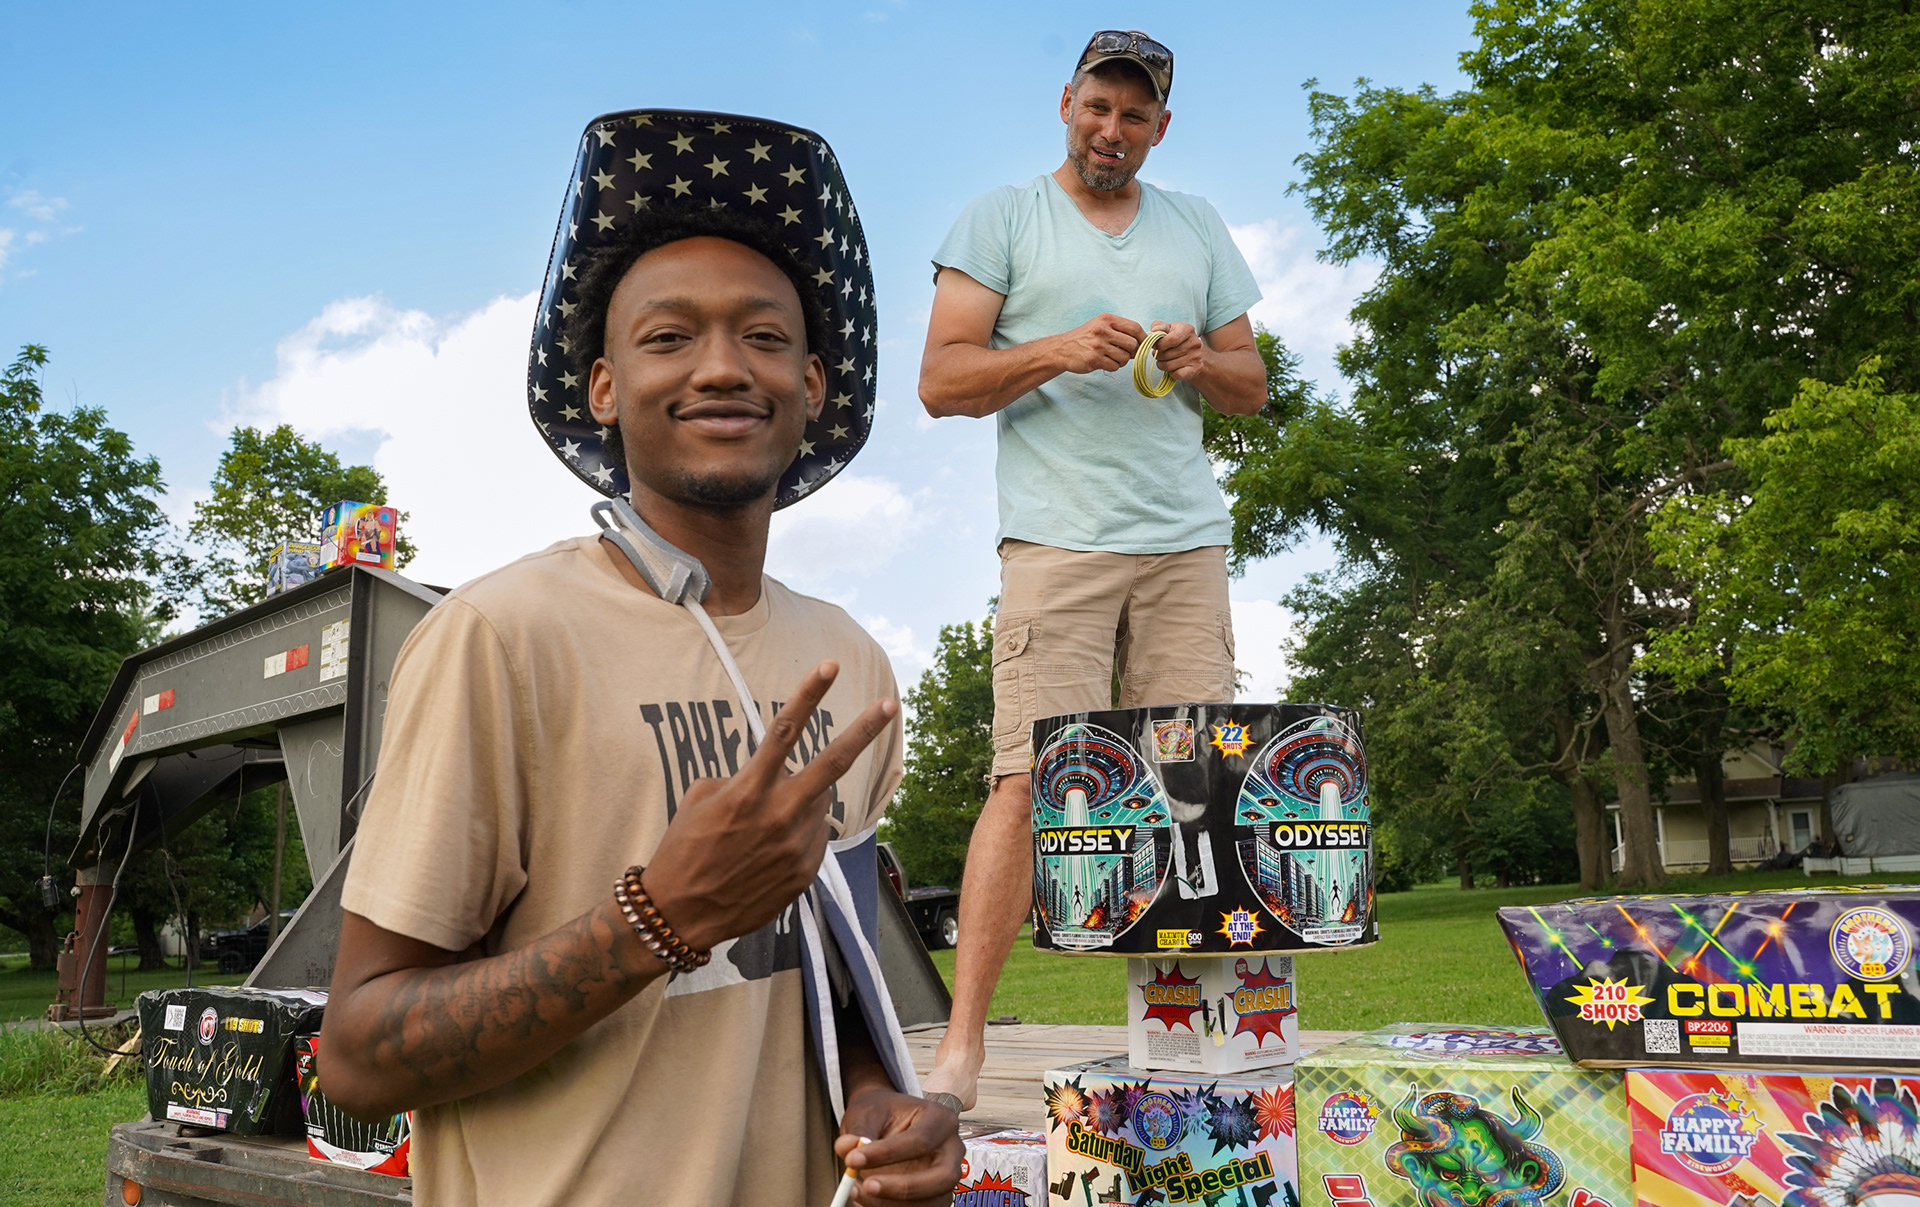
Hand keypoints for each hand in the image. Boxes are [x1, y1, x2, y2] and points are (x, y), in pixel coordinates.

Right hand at [641, 663, 897, 952]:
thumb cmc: (684, 849)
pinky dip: (800, 834)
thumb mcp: (700, 799)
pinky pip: (814, 838)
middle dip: (865, 730)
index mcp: (749, 789)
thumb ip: (742, 779)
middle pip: (834, 763)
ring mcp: (796, 844)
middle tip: (890, 705)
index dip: (809, 694)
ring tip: (766, 825)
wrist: (681, 912)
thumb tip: (773, 777)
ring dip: (804, 801)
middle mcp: (779, 813)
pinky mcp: (804, 871)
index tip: (830, 666)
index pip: (784, 730)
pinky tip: (768, 852)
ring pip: (820, 803)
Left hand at [836, 1086, 962, 1205]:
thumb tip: (847, 1148)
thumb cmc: (881, 1114)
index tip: (854, 1159)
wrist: (886, 1121)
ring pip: (932, 1202)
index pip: (921, 1140)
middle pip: (942, 1177)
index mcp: (940, 1119)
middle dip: (903, 1187)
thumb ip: (857, 1131)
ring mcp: (947, 1175)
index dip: (888, 1153)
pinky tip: (868, 1200)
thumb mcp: (866, 1114)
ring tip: (858, 1193)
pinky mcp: (936, 1196)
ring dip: (893, 1204)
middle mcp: (951, 1148)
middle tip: (867, 1186)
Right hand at [1054, 313, 1145, 374]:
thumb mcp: (1100, 325)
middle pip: (1132, 344)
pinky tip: (1105, 362)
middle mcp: (1102, 330)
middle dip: (1133, 352)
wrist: (1062, 349)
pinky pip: (1115, 366)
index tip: (1143, 345)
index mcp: (1107, 319)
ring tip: (1112, 358)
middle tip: (1126, 354)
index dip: (1143, 338)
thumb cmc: (1085, 337)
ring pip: (1124, 358)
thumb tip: (1143, 340)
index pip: (1135, 328)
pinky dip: (1113, 367)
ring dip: (1122, 361)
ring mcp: (1098, 345)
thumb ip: (1120, 329)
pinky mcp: (1094, 359)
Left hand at [1151, 320, 1206, 381]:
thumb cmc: (1176, 338)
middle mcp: (1194, 342)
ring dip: (1161, 365)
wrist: (1193, 352)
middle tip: (1157, 354)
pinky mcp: (1196, 368)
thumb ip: (1159, 326)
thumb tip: (1154, 330)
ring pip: (1169, 365)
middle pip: (1167, 354)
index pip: (1171, 339)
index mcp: (1187, 329)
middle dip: (1158, 356)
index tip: (1155, 346)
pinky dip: (1170, 373)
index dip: (1159, 345)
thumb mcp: (1168, 328)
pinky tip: (1171, 368)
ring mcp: (1196, 356)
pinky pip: (1176, 374)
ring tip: (1162, 361)